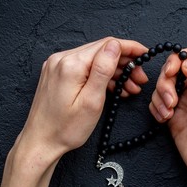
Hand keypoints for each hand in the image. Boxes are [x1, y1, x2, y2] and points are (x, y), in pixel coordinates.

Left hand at [18, 37, 147, 162]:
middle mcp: (61, 59)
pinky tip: (114, 88)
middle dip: (125, 63)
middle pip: (101, 51)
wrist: (40, 142)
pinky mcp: (57, 74)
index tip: (145, 54)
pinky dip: (100, 76)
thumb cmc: (65, 129)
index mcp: (71, 64)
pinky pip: (84, 68)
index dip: (130, 48)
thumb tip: (115, 46)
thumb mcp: (91, 101)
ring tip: (130, 88)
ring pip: (94, 60)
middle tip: (140, 79)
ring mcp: (57, 66)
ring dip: (114, 71)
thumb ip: (103, 70)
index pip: (107, 45)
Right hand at [150, 48, 186, 186]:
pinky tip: (164, 120)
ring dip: (159, 99)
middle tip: (171, 102)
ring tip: (169, 115)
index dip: (177, 60)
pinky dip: (156, 110)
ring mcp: (184, 105)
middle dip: (165, 83)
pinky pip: (157, 106)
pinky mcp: (174, 120)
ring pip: (162, 89)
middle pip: (172, 71)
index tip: (171, 73)